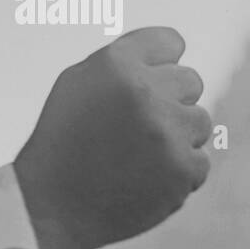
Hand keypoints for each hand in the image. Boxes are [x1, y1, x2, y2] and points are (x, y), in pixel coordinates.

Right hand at [13, 27, 210, 248]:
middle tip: (133, 128)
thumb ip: (122, 63)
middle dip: (168, 101)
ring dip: (175, 138)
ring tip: (134, 157)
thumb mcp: (76, 86)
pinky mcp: (182, 168)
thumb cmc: (62, 143)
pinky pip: (199, 162)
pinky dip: (175, 173)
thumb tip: (168, 57)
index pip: (170, 42)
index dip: (159, 64)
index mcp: (115, 64)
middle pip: (190, 81)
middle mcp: (145, 91)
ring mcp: (167, 130)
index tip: (144, 85)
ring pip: (199, 123)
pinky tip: (141, 180)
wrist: (49, 206)